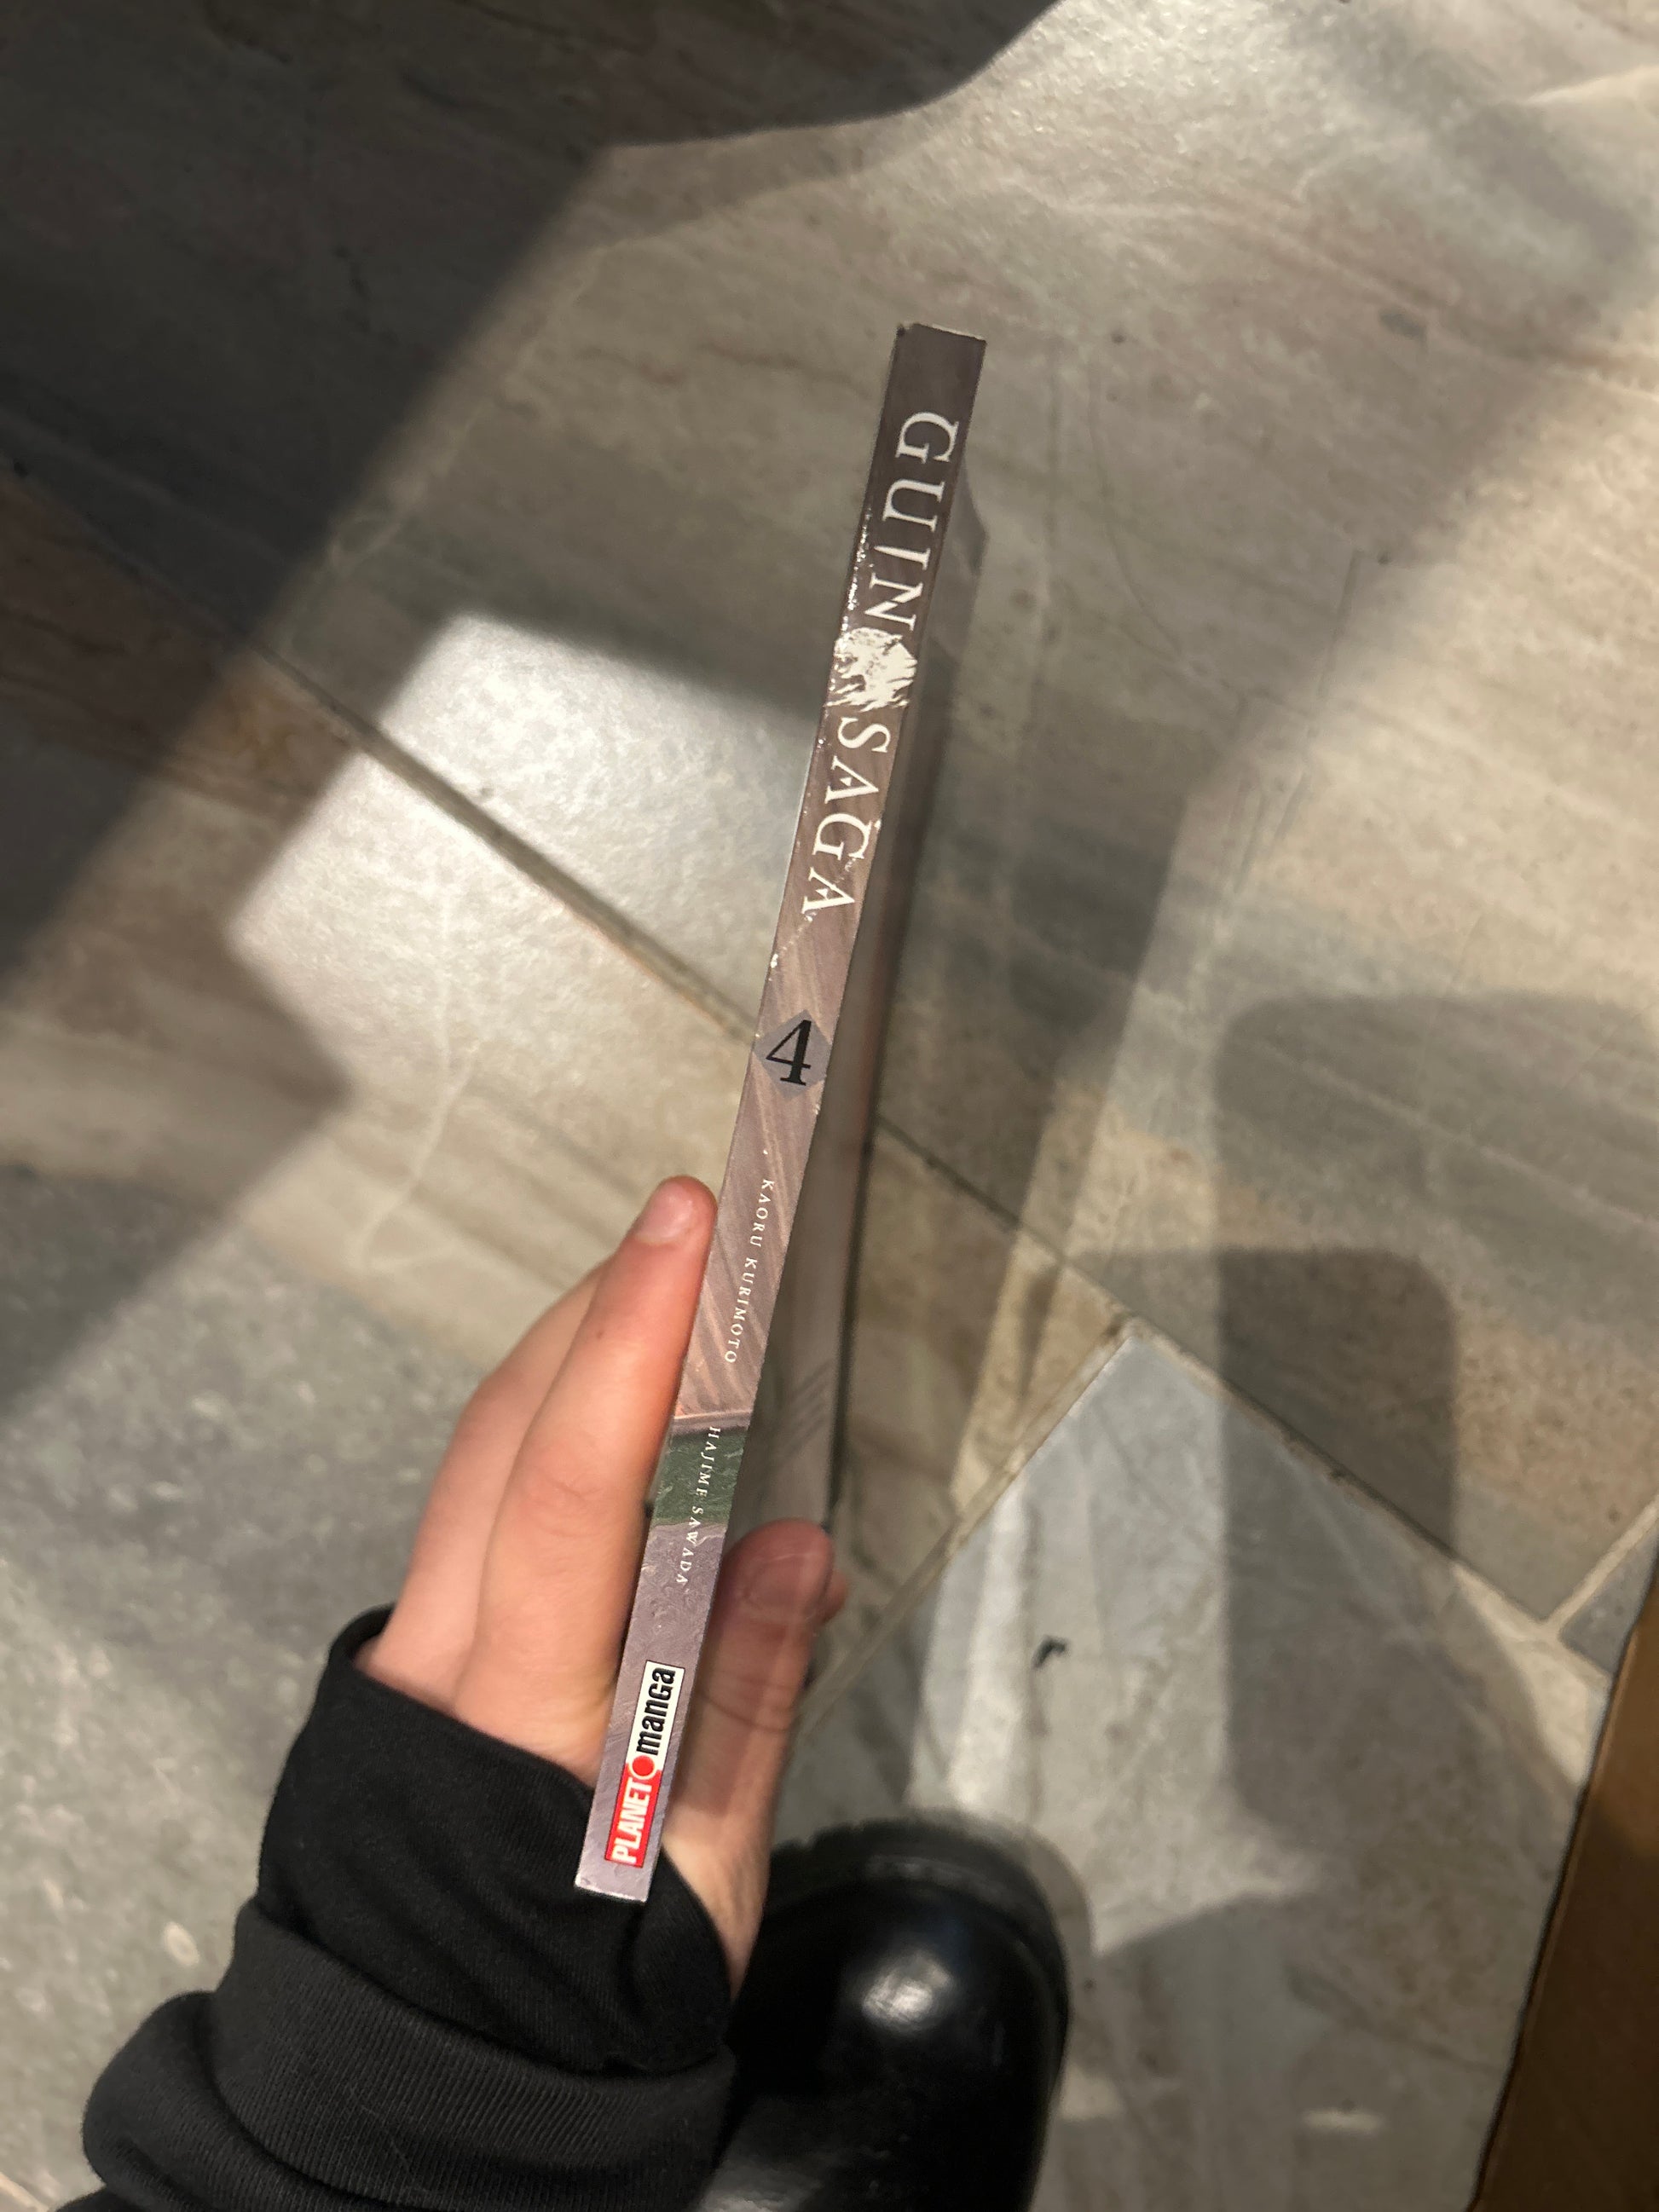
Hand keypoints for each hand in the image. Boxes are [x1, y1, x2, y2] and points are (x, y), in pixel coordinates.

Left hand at [359, 1176, 843, 1982]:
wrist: (440, 2072)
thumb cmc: (591, 1989)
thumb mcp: (708, 1870)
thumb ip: (751, 1695)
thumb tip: (798, 1543)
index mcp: (526, 1716)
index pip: (572, 1490)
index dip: (629, 1347)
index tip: (683, 1228)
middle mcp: (444, 1661)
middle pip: (506, 1441)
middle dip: (598, 1315)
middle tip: (687, 1230)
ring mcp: (410, 1652)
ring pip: (477, 1460)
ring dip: (566, 1359)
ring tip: (658, 1296)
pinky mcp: (410, 1653)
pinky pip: (471, 1503)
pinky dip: (540, 1428)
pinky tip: (600, 1413)